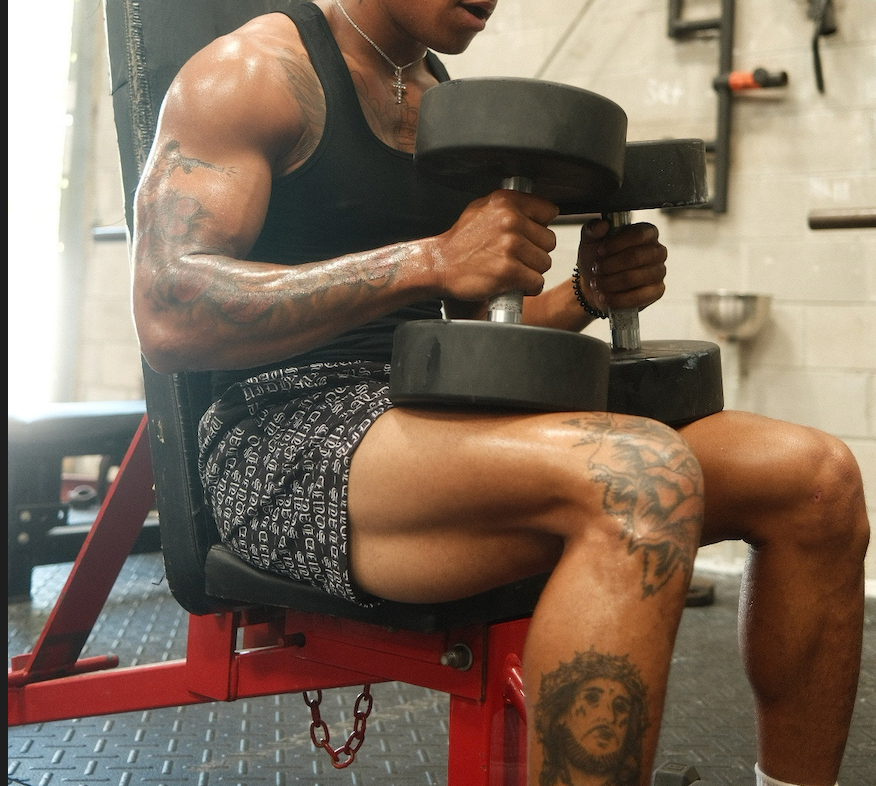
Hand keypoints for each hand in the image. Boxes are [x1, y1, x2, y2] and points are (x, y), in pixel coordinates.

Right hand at [431, 189, 558, 301]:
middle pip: (549, 241)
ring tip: (512, 269)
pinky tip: (514, 283)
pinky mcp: (509, 271)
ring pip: (545, 263)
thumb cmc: (460, 242)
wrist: (440, 265)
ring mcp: (510, 246)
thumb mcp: (482, 209)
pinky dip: (528, 287)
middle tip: (516, 257)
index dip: (540, 227)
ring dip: (531, 271)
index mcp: (506, 202)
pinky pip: (536, 282)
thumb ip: (510, 207)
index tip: (529, 235)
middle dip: (535, 252)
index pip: (548, 211)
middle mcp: (510, 221)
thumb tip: (537, 211)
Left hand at [576, 218, 666, 312]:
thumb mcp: (590, 241)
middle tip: (596, 270)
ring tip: (598, 283)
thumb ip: (592, 229)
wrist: (595, 285)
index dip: (616, 244)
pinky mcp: (657, 291)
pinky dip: (617, 299)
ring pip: (633, 278)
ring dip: (609, 282)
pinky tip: (605, 296)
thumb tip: (601, 225)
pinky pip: (638, 297)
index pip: (638, 234)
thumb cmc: (598, 259)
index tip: (600, 251)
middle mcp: (657, 251)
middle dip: (609, 265)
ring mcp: (659, 272)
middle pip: (635, 257)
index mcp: (646, 233)